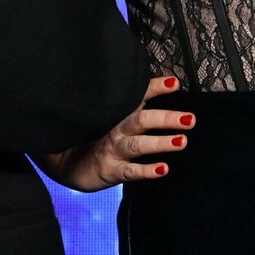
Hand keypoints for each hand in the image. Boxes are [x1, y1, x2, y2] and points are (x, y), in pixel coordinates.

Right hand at [40, 76, 192, 191]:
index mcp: (119, 114)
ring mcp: (113, 150)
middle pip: (141, 120)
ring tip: (182, 141)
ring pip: (138, 144)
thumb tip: (166, 94)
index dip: (155, 88)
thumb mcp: (111, 119)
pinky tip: (163, 169)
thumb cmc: (95, 138)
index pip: (138, 97)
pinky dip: (147, 171)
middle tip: (189, 119)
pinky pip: (130, 171)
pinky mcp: (110, 171)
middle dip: (166, 118)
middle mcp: (116, 129)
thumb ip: (133, 107)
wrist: (64, 163)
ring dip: (161, 142)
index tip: (174, 83)